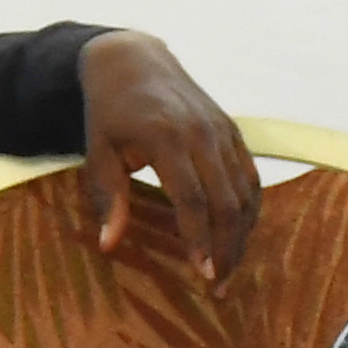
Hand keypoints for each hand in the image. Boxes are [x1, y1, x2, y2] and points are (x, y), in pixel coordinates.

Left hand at [76, 30, 259, 282]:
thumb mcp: (97, 152)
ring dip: (242, 235)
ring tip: (228, 270)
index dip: (199, 238)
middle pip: (227, 201)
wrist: (134, 62)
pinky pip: (251, 177)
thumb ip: (108, 198)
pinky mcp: (234, 132)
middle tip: (218, 285)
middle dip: (227, 247)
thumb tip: (109, 246)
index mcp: (166, 137)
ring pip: (246, 192)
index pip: (192, 198)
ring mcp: (223, 131)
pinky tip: (239, 237)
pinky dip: (250, 210)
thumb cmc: (109, 113)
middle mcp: (203, 133)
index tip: (202, 272)